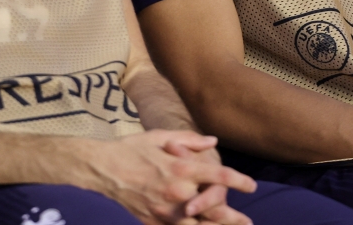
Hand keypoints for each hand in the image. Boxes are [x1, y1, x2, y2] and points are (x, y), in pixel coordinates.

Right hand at [85, 130, 255, 224]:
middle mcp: (177, 192)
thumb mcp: (159, 136)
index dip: (239, 181)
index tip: (251, 186)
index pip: (219, 176)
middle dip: (233, 216)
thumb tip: (213, 142)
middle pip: (213, 208)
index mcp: (181, 168)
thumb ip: (189, 139)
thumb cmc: (131, 149)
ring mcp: (165, 211)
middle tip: (247, 221)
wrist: (101, 170)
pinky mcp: (154, 222)